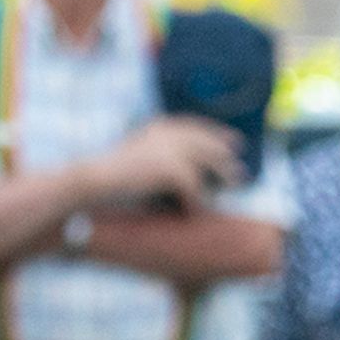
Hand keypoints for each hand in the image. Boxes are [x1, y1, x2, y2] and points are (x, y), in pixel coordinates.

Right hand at [96, 114, 247, 209]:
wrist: (96, 180)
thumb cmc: (111, 175)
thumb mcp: (139, 158)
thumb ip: (161, 157)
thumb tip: (191, 173)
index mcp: (159, 127)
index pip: (195, 126)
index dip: (216, 134)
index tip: (234, 142)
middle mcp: (168, 134)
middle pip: (208, 143)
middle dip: (226, 155)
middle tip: (243, 169)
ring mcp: (172, 150)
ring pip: (209, 164)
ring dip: (224, 176)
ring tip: (237, 185)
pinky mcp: (174, 170)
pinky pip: (194, 191)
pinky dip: (194, 204)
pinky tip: (191, 213)